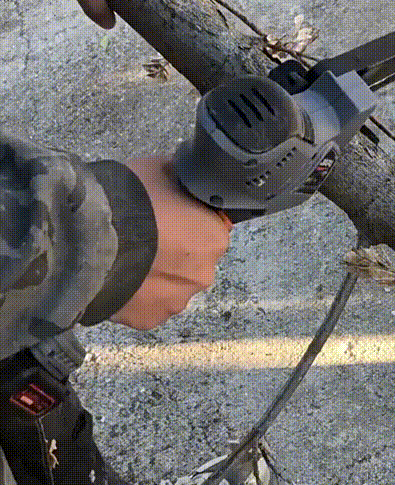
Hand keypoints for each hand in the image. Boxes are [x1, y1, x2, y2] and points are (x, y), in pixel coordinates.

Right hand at [111, 156, 232, 329]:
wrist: (86, 238)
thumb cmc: (130, 200)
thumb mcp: (162, 169)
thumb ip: (180, 179)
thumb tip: (182, 176)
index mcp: (214, 236)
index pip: (210, 227)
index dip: (189, 219)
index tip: (169, 216)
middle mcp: (204, 273)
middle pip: (193, 259)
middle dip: (175, 250)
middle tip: (146, 236)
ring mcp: (176, 300)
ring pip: (171, 284)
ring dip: (156, 274)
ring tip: (127, 258)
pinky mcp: (148, 319)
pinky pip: (148, 304)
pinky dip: (137, 294)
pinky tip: (119, 277)